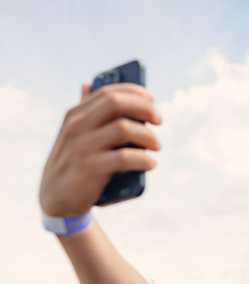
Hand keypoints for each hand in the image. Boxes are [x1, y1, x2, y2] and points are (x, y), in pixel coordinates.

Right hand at [39, 83, 161, 216]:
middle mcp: (76, 127)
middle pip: (116, 103)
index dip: (134, 92)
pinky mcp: (90, 168)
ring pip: (124, 128)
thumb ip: (85, 112)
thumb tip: (89, 84)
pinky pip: (124, 158)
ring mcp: (82, 147)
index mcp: (75, 115)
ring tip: (156, 146)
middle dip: (144, 108)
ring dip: (147, 136)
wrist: (56, 200)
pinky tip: (150, 164)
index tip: (151, 100)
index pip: (108, 92)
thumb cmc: (72, 164)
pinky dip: (143, 160)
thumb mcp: (73, 135)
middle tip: (157, 121)